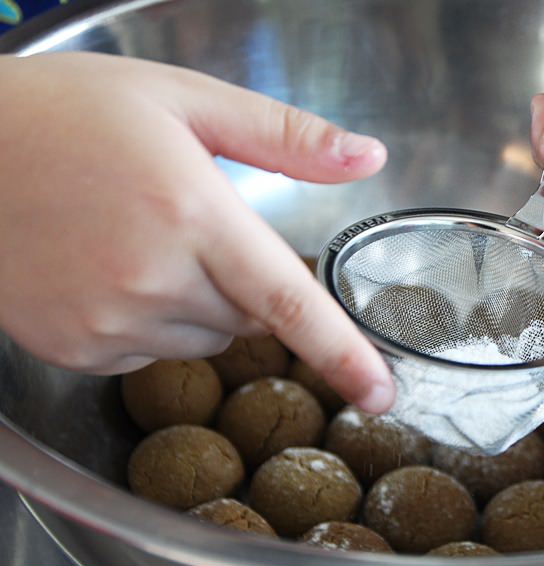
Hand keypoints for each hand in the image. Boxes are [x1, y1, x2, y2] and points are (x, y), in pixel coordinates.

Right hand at [0, 53, 394, 411]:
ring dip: (196, 303)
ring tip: (138, 240)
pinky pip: (149, 353)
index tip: (383, 394)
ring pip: (204, 339)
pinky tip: (106, 270)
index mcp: (191, 212)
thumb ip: (283, 134)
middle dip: (242, 283)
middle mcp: (151, 278)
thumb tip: (367, 157)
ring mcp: (107, 321)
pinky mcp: (73, 349)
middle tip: (188, 225)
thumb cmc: (67, 113)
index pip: (289, 303)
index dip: (344, 355)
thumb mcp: (182, 100)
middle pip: (249, 319)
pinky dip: (148, 321)